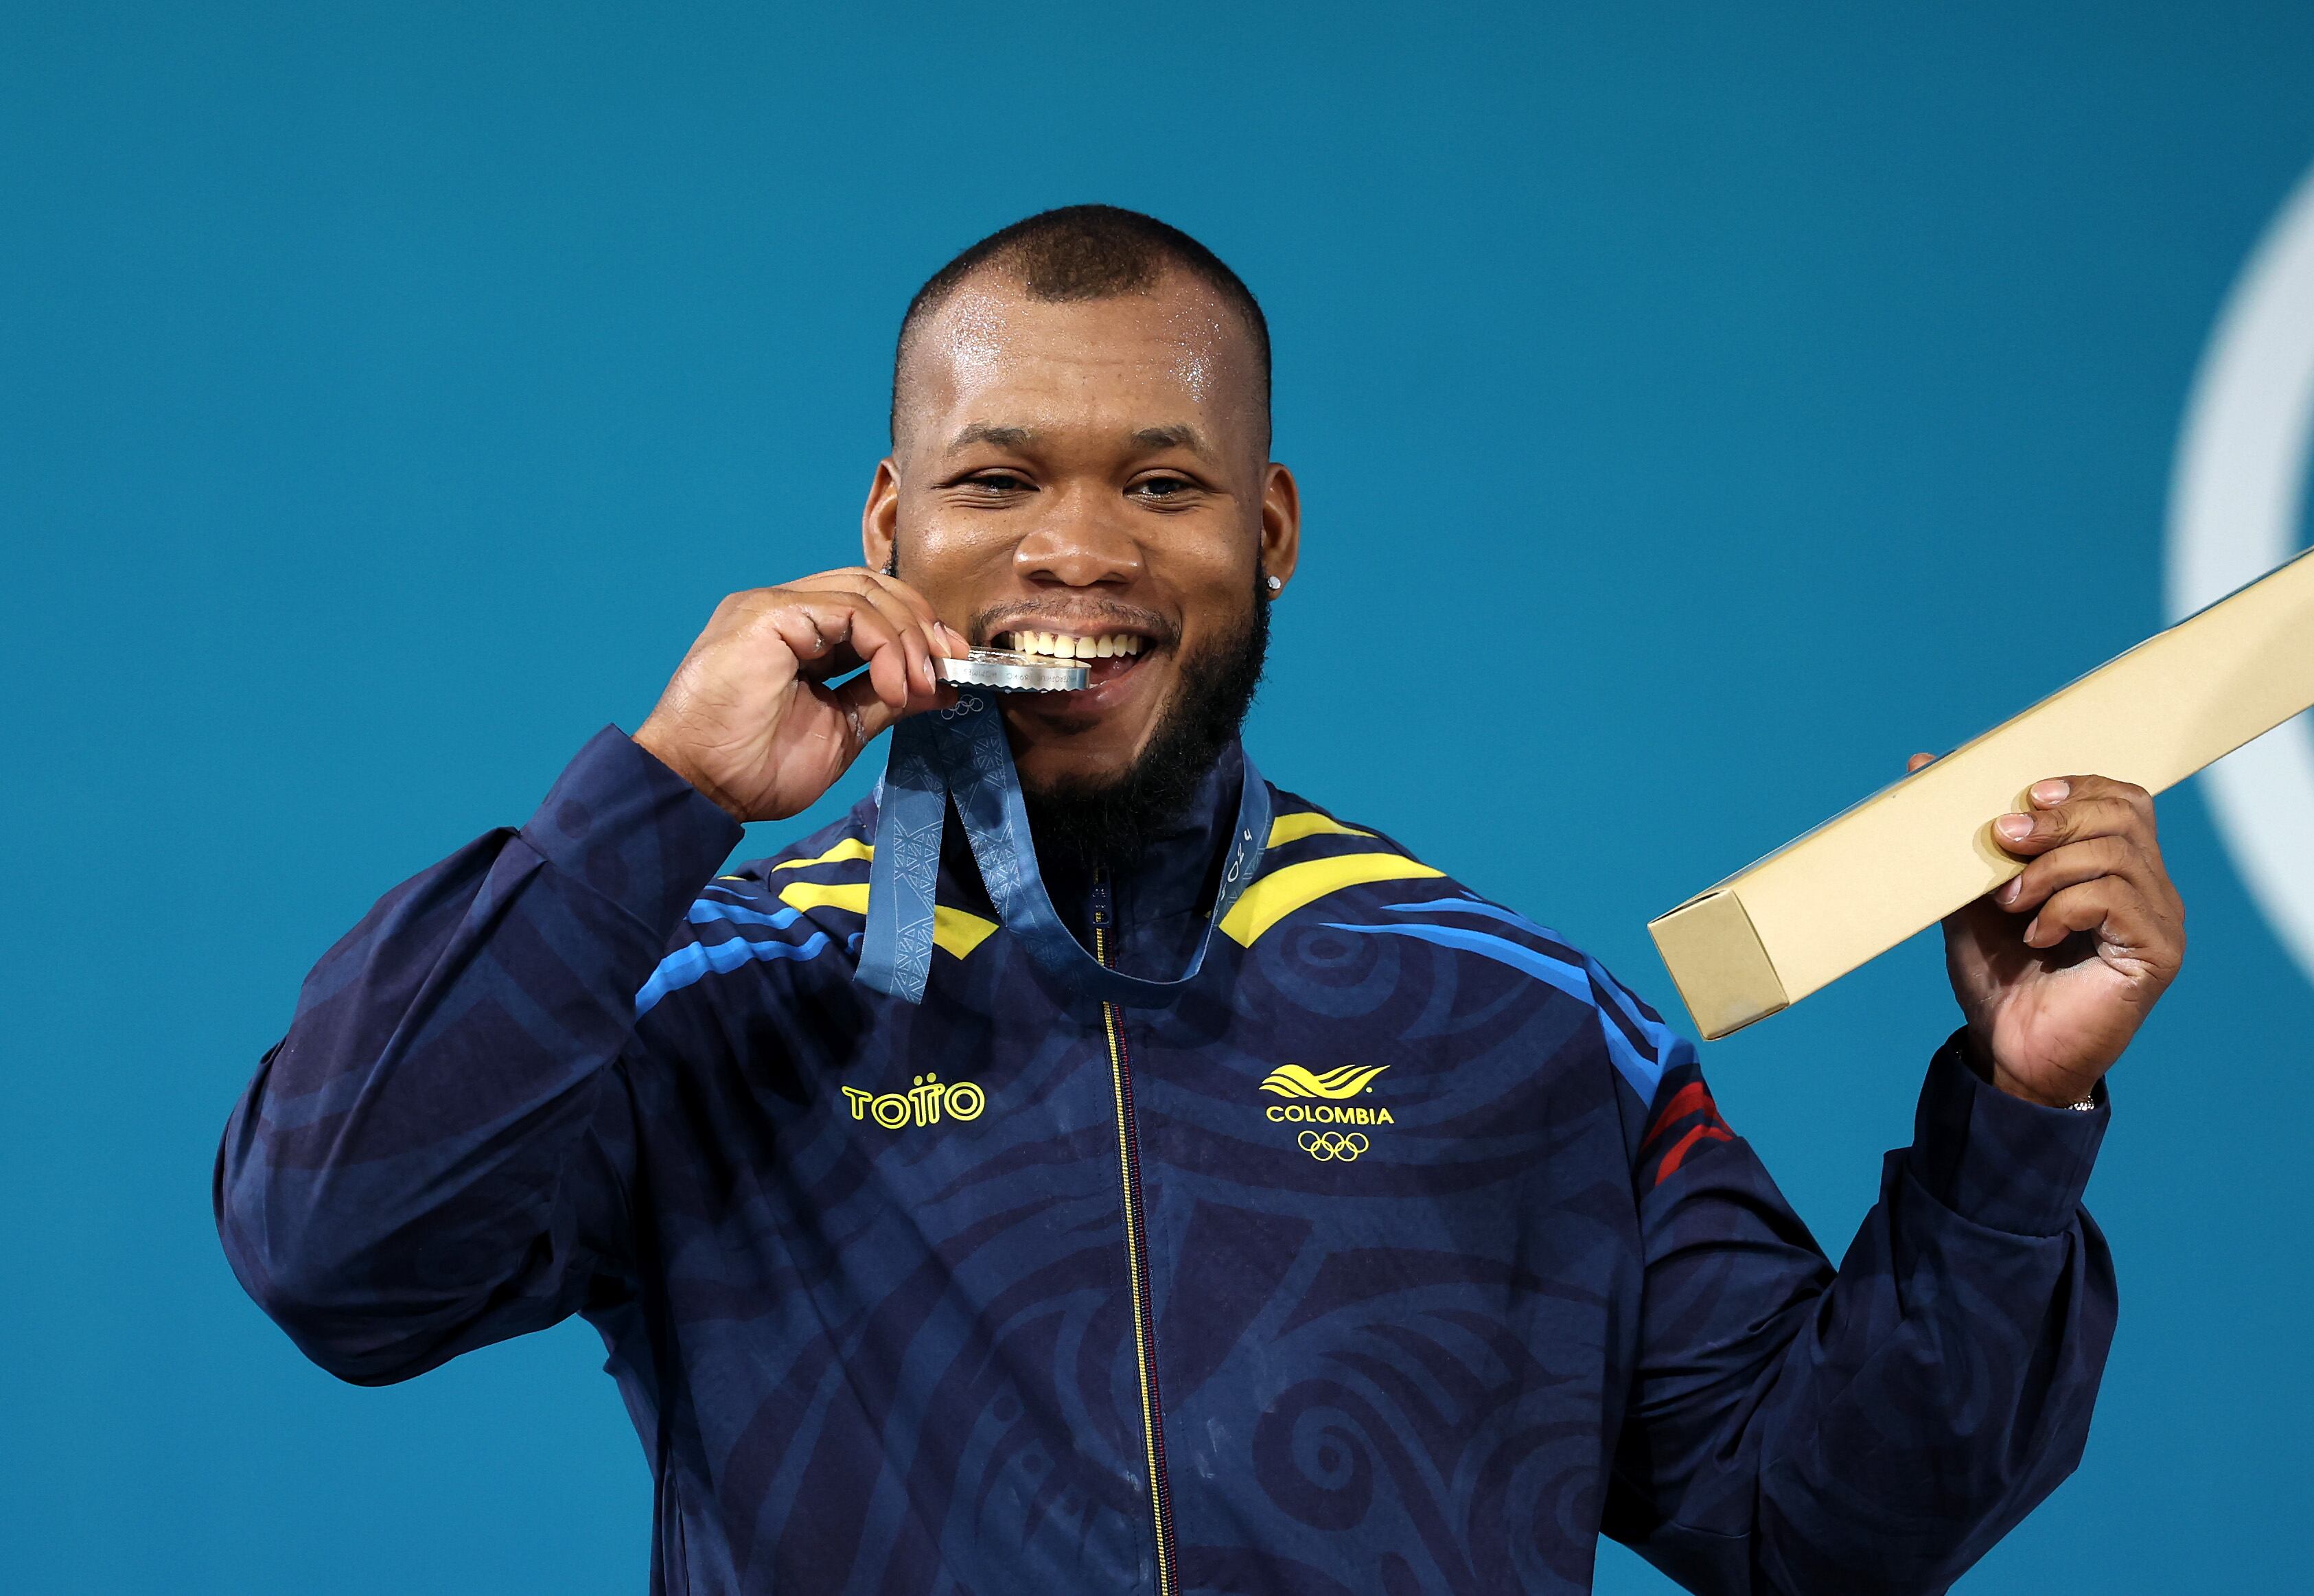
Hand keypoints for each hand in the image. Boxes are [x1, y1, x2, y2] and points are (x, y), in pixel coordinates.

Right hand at [635, 569, 965, 822]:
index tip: (950, 669)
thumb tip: (939, 686)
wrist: (699, 787)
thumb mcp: (840, 730)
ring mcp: (774, 607)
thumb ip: (883, 700)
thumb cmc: (753, 769)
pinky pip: (847, 608)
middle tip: (949, 667)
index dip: (915, 632)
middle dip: (921, 624)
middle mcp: (786, 611)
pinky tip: (891, 684)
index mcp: (799, 636)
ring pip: (865, 590)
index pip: (870, 609)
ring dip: (907, 637)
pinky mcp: (768, 612)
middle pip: (873, 587)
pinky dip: (883, 642)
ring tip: (918, 685)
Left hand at [1915, 755, 2185, 1106]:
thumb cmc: (1999, 976)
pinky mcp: (2157, 953)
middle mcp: (2148, 887)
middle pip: (2124, 813)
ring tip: (2008, 900)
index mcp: (2115, 866)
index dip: (2077, 786)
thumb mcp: (1972, 897)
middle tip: (2005, 837)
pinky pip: (2115, 900)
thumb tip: (1921, 765)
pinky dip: (2064, 907)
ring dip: (2049, 867)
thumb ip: (1959, 839)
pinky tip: (2034, 933)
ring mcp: (2158, 919)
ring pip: (2116, 853)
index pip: (2122, 798)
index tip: (2022, 797)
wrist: (2008, 1050)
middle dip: (2058, 817)